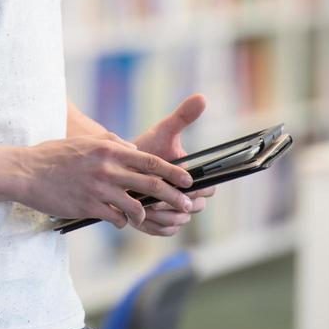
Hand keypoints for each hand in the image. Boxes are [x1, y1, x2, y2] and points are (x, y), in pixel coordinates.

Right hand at [16, 132, 194, 228]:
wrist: (27, 172)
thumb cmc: (55, 155)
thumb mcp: (85, 142)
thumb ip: (112, 144)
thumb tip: (133, 150)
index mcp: (108, 149)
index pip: (149, 160)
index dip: (172, 170)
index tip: (187, 179)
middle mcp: (107, 168)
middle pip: (150, 184)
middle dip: (173, 196)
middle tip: (187, 204)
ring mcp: (98, 189)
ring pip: (135, 206)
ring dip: (145, 214)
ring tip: (147, 217)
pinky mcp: (88, 207)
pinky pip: (115, 218)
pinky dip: (121, 221)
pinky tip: (119, 220)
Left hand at [131, 93, 215, 236]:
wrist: (120, 166)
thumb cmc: (145, 149)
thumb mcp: (163, 132)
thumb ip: (183, 117)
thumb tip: (202, 97)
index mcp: (192, 176)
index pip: (208, 188)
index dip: (198, 188)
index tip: (182, 181)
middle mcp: (188, 196)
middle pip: (196, 208)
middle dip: (178, 203)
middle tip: (157, 197)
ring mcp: (175, 211)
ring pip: (180, 221)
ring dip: (164, 215)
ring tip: (145, 205)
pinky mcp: (161, 223)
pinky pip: (166, 231)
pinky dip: (155, 225)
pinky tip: (141, 216)